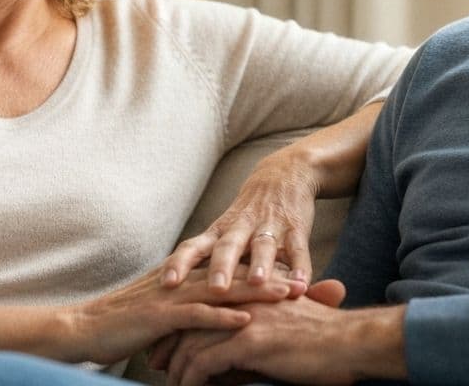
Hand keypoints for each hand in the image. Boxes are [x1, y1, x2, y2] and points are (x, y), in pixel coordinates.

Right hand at [71, 264, 298, 364]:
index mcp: (185, 278)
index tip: (298, 275)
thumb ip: (188, 310)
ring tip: (288, 294)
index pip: (231, 271)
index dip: (264, 271)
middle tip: (305, 282)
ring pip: (222, 289)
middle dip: (271, 276)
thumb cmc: (123, 325)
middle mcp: (182, 280)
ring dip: (257, 291)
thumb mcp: (163, 315)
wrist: (83, 329)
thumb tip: (213, 315)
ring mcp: (170, 296)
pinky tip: (247, 320)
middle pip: (235, 274)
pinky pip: (195, 315)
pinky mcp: (159, 315)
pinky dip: (222, 317)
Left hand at [162, 147, 317, 291]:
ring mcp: (269, 227)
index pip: (193, 247)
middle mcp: (241, 228)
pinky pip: (298, 248)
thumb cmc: (247, 215)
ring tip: (257, 282)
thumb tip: (179, 296)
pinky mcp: (296, 228)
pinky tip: (302, 283)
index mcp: (219, 232)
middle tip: (215, 289)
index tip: (166, 284)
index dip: (180, 263)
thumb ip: (206, 261)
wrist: (285, 173)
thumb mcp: (224, 232)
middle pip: (227, 247)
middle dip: (220, 268)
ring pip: (263, 246)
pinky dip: (301, 266)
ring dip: (260, 264)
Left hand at [163, 280, 355, 385]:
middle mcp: (243, 302)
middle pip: (190, 320)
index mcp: (250, 294)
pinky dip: (192, 381)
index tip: (169, 345)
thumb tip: (229, 368)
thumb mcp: (282, 333)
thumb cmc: (324, 342)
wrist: (352, 342)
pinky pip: (206, 363)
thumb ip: (253, 340)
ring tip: (171, 384)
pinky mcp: (250, 341)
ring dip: (177, 368)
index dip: (183, 326)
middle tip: (157, 364)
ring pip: (192, 343)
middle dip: (170, 345)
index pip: (204, 304)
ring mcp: (245, 319)